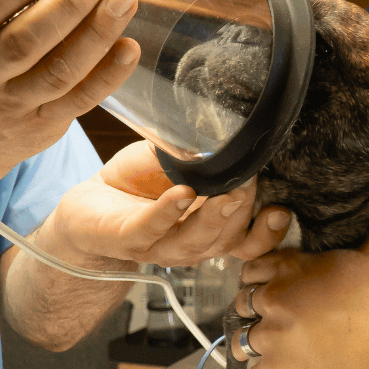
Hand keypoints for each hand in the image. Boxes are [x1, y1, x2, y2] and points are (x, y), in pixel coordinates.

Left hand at [45, 141, 293, 268]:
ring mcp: (158, 244)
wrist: (88, 205)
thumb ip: (205, 155)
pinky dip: (168, 212)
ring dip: (212, 219)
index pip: (248, 242)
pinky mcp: (126, 238)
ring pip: (193, 242)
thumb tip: (230, 124)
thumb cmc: (138, 185)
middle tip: (248, 184)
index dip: (268, 233)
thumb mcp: (179, 165)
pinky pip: (150, 229)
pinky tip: (181, 193)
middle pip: (226, 239)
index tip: (281, 212)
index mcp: (210, 229)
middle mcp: (190, 243)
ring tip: (225, 193)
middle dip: (241, 212)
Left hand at [229, 176, 368, 368]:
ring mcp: (268, 340)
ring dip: (256, 344)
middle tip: (283, 318)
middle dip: (257, 310)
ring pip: (241, 340)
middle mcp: (271, 302)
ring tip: (282, 347)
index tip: (280, 287)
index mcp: (290, 270)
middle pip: (241, 303)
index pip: (251, 267)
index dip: (262, 278)